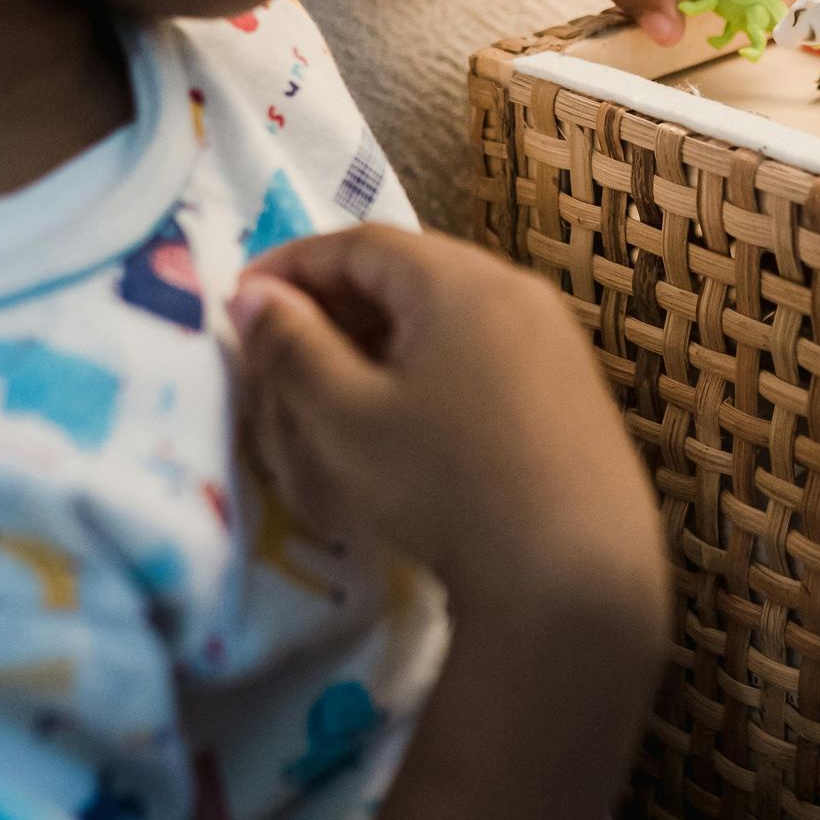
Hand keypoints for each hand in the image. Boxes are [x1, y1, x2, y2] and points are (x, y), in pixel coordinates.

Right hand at [229, 223, 668, 657]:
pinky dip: (436, 361)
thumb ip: (292, 348)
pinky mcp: (577, 388)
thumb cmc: (444, 485)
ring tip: (339, 380)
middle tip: (284, 342)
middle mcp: (518, 289)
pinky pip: (489, 347)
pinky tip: (413, 413)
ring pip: (452, 311)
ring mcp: (557, 338)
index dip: (292, 265)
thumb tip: (252, 295)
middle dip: (339, 299)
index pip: (360, 243)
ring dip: (387, 332)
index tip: (242, 300)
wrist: (572, 577)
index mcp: (460, 279)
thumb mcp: (346, 418)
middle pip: (411, 271)